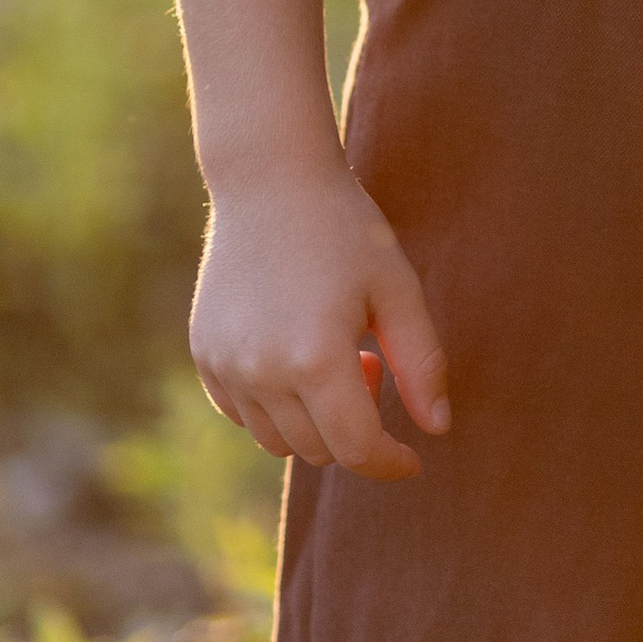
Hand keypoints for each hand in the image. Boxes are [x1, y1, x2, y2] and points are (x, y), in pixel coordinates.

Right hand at [191, 160, 449, 481]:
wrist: (270, 179)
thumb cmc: (345, 227)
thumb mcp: (397, 287)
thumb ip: (422, 363)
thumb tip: (437, 429)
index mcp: (316, 359)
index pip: (356, 448)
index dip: (390, 462)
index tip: (413, 459)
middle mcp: (262, 373)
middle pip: (318, 449)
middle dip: (356, 428)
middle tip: (372, 363)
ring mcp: (226, 366)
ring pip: (277, 440)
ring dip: (314, 421)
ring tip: (335, 355)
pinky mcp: (205, 356)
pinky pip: (243, 415)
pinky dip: (275, 407)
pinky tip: (295, 355)